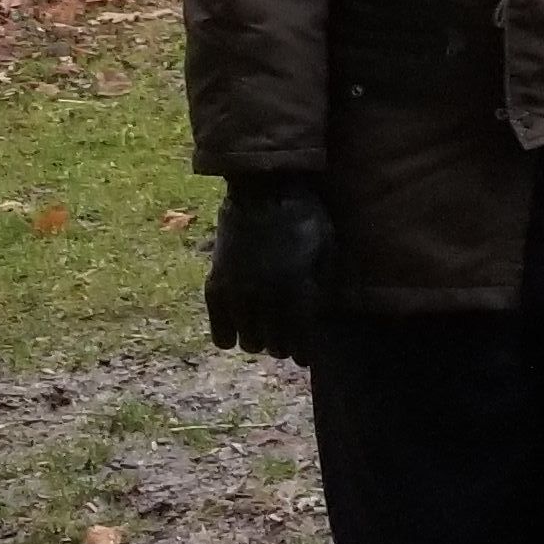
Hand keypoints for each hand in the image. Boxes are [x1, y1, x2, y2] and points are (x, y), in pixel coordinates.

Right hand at [205, 175, 332, 362]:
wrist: (262, 188)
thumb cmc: (303, 214)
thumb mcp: (327, 245)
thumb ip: (325, 282)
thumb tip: (322, 313)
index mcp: (295, 288)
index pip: (300, 339)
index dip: (303, 353)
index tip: (304, 356)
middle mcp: (265, 295)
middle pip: (273, 344)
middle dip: (282, 345)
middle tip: (285, 340)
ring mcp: (238, 290)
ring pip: (248, 340)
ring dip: (257, 340)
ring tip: (262, 334)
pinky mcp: (216, 282)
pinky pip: (218, 325)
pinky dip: (225, 334)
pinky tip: (233, 335)